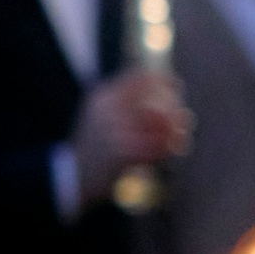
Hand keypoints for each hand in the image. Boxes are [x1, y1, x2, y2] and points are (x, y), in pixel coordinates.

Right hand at [72, 68, 190, 204]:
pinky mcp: (125, 152)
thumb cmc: (92, 146)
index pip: (140, 78)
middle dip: (175, 111)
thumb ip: (122, 100)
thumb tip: (156, 90)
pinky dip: (168, 149)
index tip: (177, 84)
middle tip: (185, 118)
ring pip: (162, 125)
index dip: (163, 80)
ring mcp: (117, 130)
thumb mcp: (99, 115)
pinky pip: (159, 147)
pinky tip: (170, 151)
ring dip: (176, 132)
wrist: (70, 175)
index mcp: (104, 96)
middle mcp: (110, 109)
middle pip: (157, 102)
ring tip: (180, 138)